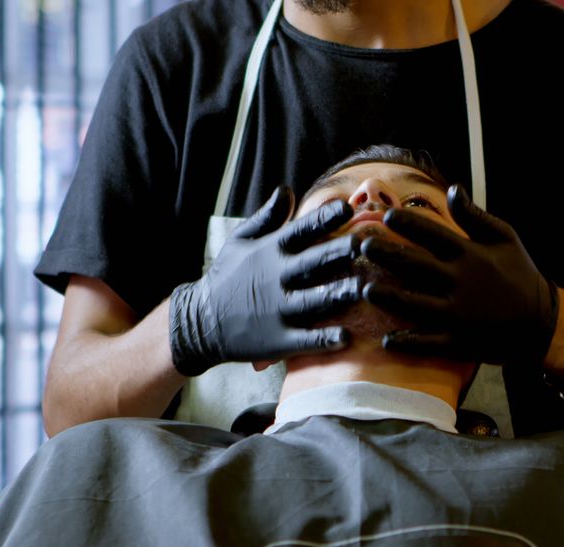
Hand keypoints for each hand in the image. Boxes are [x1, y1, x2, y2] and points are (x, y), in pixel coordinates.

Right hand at [169, 188, 360, 375]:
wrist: (201, 322)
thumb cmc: (228, 277)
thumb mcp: (241, 241)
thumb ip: (268, 217)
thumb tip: (287, 189)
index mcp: (269, 252)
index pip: (300, 230)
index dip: (323, 218)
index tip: (347, 207)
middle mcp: (275, 279)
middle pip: (311, 263)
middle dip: (336, 252)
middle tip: (362, 243)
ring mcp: (276, 311)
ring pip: (313, 301)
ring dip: (337, 294)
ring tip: (363, 288)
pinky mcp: (277, 340)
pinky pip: (304, 340)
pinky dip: (323, 340)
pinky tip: (346, 337)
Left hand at [360, 184, 557, 364]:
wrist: (542, 323)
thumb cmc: (520, 274)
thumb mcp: (506, 238)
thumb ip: (475, 216)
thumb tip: (452, 188)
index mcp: (471, 255)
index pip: (433, 234)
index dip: (407, 224)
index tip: (386, 217)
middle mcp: (462, 283)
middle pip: (414, 265)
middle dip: (385, 254)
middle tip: (361, 245)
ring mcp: (459, 315)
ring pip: (413, 304)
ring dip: (387, 297)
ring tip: (365, 289)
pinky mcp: (460, 342)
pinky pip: (427, 343)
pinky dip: (406, 341)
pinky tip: (386, 338)